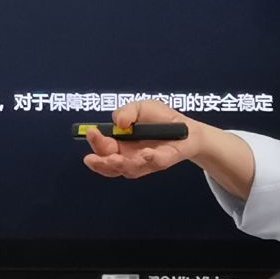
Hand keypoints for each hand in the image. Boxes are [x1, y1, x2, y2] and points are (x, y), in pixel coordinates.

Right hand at [82, 99, 196, 178]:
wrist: (187, 128)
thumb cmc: (160, 119)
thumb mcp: (140, 108)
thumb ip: (127, 111)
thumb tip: (118, 122)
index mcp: (119, 143)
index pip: (101, 148)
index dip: (95, 142)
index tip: (91, 132)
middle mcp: (129, 156)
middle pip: (109, 166)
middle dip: (100, 163)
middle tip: (92, 158)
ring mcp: (144, 162)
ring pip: (129, 170)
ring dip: (121, 165)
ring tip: (115, 159)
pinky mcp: (162, 162)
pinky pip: (155, 164)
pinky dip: (149, 160)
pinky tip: (146, 154)